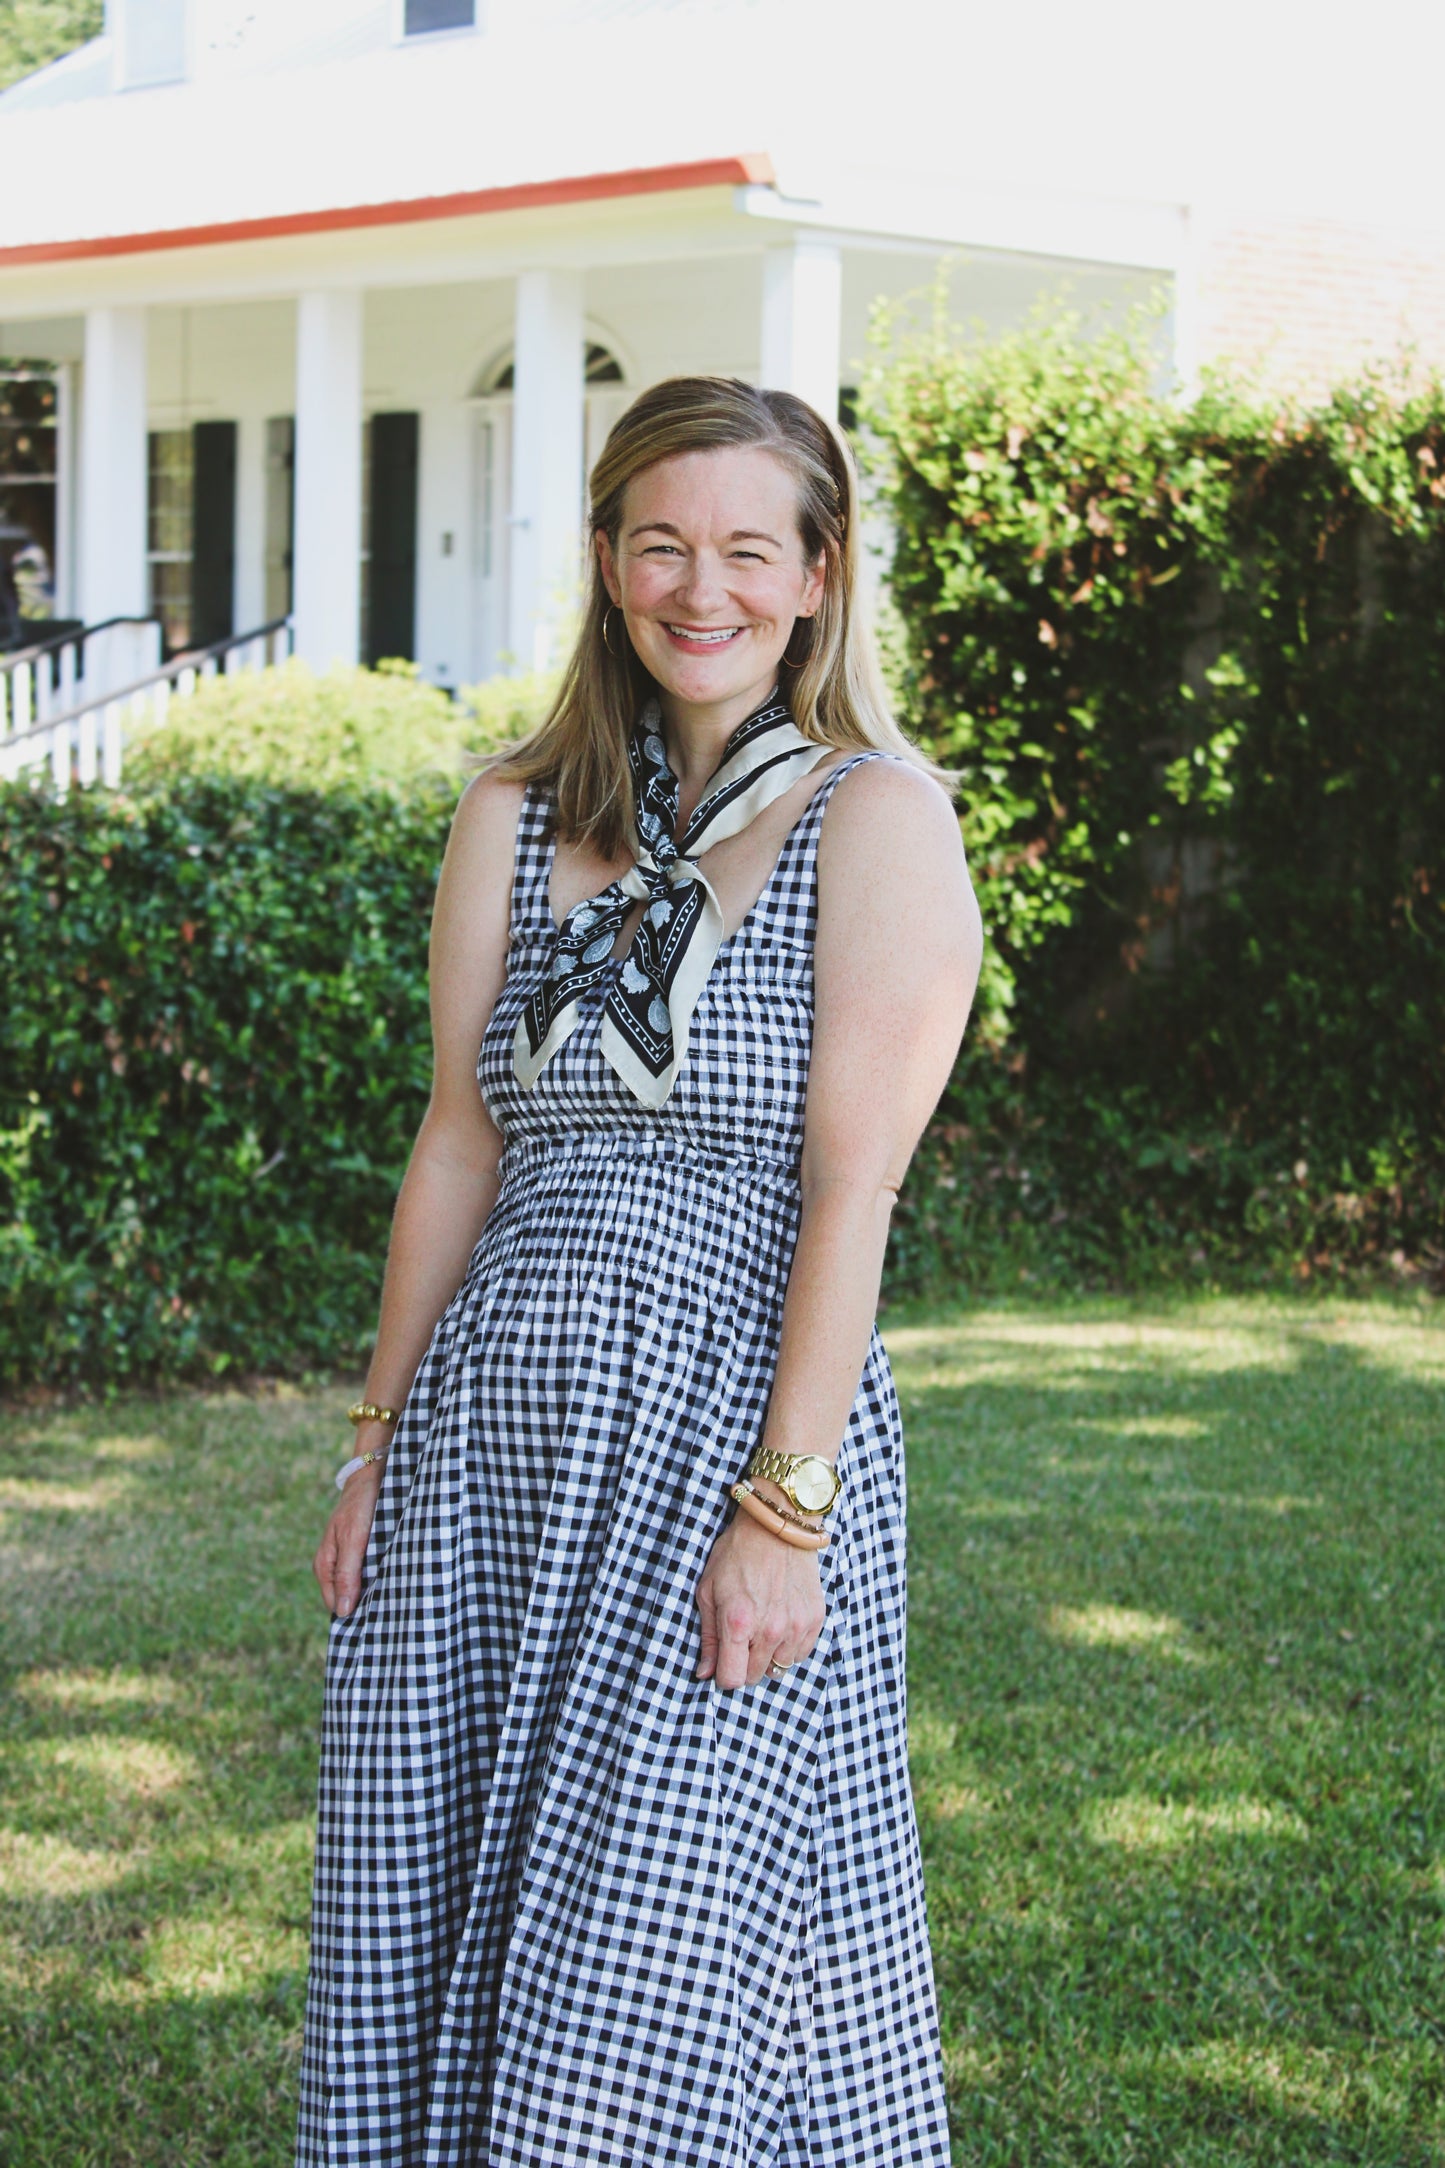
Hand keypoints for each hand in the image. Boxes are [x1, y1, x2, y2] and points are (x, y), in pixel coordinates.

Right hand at [313, 1458, 383, 1617]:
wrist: (372, 1476)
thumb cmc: (359, 1506)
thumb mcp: (353, 1539)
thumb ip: (347, 1574)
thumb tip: (342, 1612)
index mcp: (324, 1566)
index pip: (335, 1605)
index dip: (353, 1615)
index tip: (375, 1620)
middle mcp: (335, 1566)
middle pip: (348, 1599)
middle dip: (366, 1605)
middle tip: (390, 1611)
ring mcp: (350, 1560)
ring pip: (362, 1588)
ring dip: (377, 1592)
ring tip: (397, 1596)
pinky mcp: (364, 1553)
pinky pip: (371, 1574)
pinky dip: (383, 1578)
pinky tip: (398, 1579)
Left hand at [695, 1509, 825, 1689]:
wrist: (777, 1526)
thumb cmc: (737, 1554)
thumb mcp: (708, 1590)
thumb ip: (708, 1636)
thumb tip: (705, 1673)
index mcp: (738, 1623)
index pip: (732, 1679)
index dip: (723, 1675)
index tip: (723, 1661)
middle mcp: (770, 1630)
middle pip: (755, 1677)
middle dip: (744, 1663)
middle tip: (742, 1637)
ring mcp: (796, 1626)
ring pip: (779, 1668)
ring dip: (768, 1655)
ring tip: (762, 1627)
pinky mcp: (814, 1619)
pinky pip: (800, 1653)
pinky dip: (789, 1646)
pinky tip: (780, 1623)